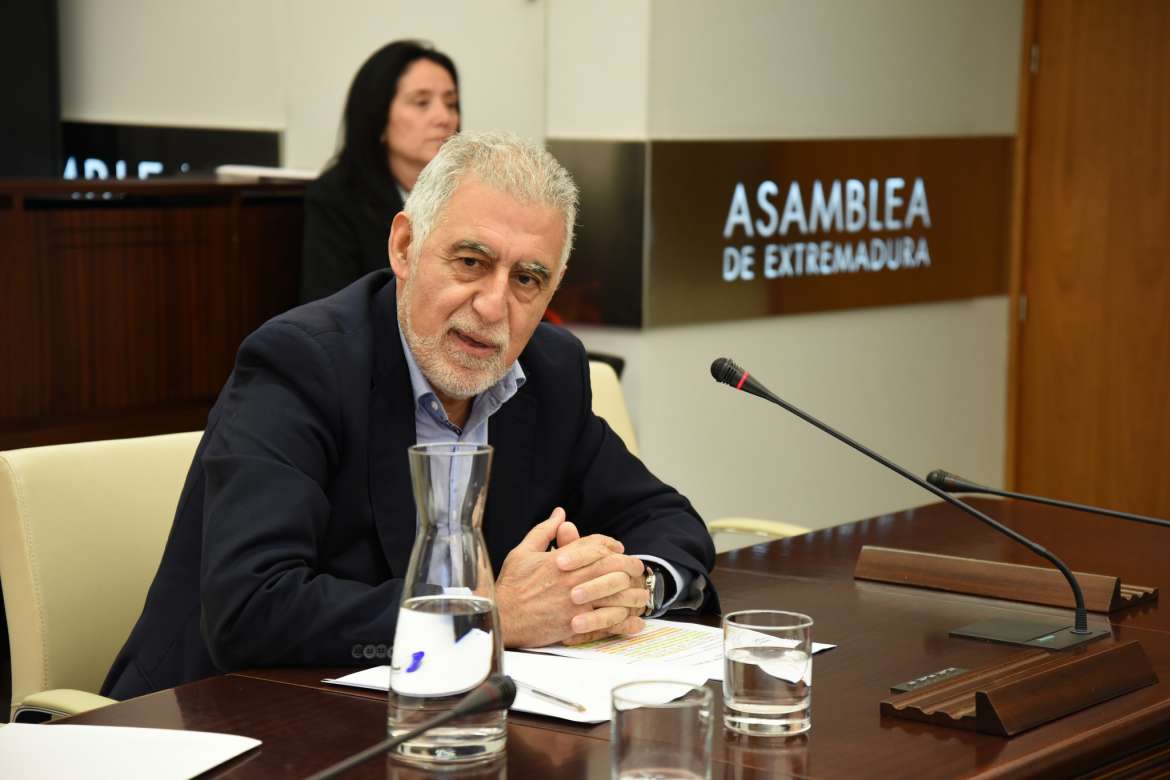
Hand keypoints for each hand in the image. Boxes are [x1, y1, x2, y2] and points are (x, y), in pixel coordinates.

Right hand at [496, 508, 632, 646]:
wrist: (502, 618)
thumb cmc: (511, 586)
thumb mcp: (523, 552)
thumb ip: (544, 531)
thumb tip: (559, 512)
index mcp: (561, 560)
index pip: (596, 546)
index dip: (611, 545)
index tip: (618, 549)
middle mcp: (572, 580)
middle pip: (611, 567)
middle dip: (629, 566)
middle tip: (637, 568)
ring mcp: (575, 603)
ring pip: (614, 594)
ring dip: (631, 593)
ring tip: (641, 593)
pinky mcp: (575, 625)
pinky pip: (606, 622)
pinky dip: (623, 622)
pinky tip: (633, 621)